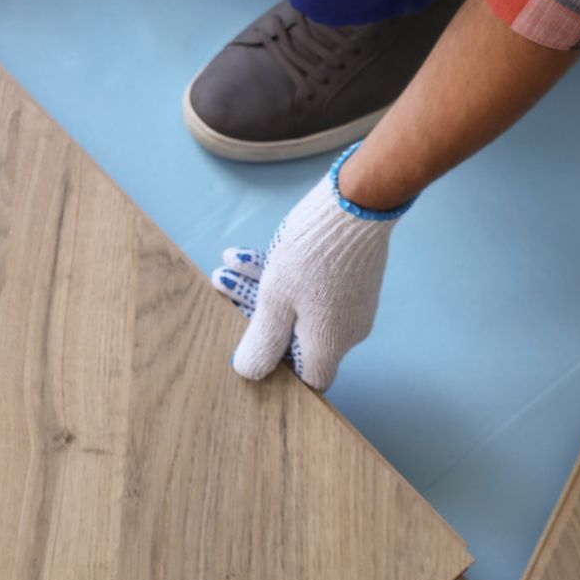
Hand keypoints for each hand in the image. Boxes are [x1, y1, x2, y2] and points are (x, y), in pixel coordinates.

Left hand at [210, 153, 407, 390]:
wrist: (357, 200)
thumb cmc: (313, 254)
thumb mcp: (276, 299)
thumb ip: (262, 340)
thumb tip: (249, 373)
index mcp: (330, 343)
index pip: (310, 379)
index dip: (279, 370)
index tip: (253, 347)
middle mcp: (347, 329)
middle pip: (294, 337)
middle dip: (253, 313)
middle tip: (223, 287)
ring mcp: (351, 301)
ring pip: (297, 305)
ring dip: (259, 286)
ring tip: (226, 266)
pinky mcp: (351, 276)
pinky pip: (311, 286)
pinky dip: (280, 274)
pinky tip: (244, 254)